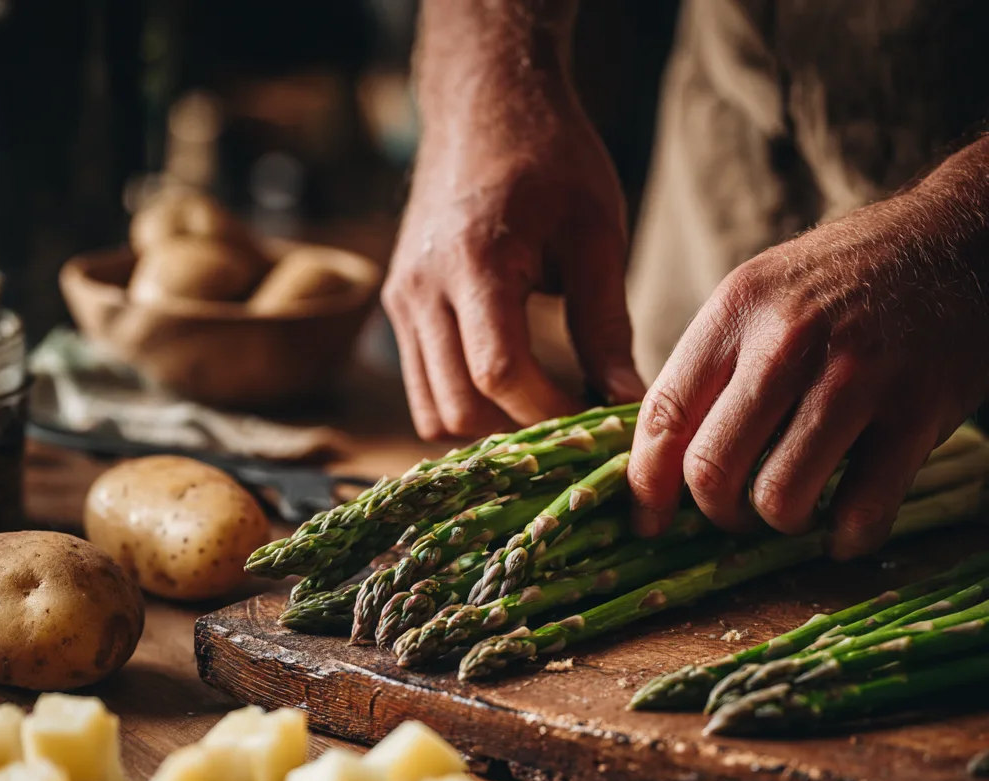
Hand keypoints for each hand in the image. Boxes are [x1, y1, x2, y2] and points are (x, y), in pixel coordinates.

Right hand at [382, 82, 643, 439]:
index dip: (550, 414)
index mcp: (474, 262)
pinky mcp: (398, 306)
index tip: (596, 423)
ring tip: (542, 411)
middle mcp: (422, 289)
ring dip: (487, 427)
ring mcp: (401, 301)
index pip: (499, 374)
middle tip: (574, 426)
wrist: (485, 104)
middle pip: (458, 407)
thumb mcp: (595, 234)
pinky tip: (509, 389)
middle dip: (520, 430)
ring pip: (431, 410)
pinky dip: (462, 404)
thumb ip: (606, 324)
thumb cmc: (551, 159)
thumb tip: (627, 400)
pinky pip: (422, 387)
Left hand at [628, 172, 988, 559]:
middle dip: (715, 513)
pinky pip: (862, 510)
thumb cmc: (844, 281)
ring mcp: (857, 377)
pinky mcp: (918, 411)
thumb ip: (711, 367)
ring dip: (779, 523)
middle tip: (734, 513)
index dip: (646, 486)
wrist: (960, 239)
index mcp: (736, 311)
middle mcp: (788, 341)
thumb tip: (660, 460)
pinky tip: (844, 529)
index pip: (663, 417)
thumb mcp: (761, 294)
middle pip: (711, 469)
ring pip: (779, 498)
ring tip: (792, 508)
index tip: (649, 522)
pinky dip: (846, 537)